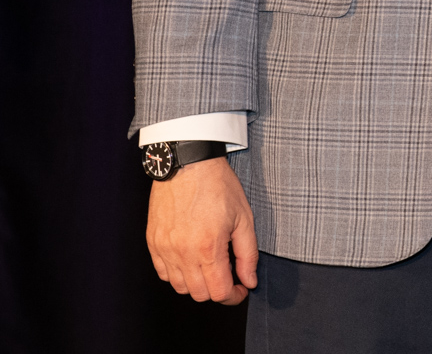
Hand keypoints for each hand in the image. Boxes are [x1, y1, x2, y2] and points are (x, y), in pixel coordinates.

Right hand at [146, 156, 258, 303]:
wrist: (188, 164)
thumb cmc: (219, 187)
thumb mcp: (244, 218)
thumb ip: (248, 254)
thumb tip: (249, 281)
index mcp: (208, 248)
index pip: (219, 292)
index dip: (234, 296)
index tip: (242, 289)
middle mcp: (182, 253)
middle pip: (199, 294)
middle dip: (218, 291)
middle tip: (230, 276)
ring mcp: (164, 249)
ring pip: (180, 287)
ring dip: (198, 284)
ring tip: (211, 265)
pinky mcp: (152, 243)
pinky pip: (164, 273)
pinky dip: (179, 274)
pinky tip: (192, 260)